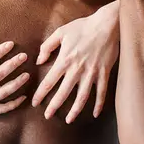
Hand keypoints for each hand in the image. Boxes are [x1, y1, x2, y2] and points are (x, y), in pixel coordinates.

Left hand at [32, 1, 119, 123]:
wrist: (108, 24)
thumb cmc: (83, 27)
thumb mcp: (61, 32)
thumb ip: (47, 46)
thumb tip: (39, 60)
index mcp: (65, 60)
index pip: (49, 81)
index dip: (40, 94)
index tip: (35, 103)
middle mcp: (77, 69)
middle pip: (63, 93)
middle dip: (54, 106)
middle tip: (47, 116)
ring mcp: (92, 72)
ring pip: (82, 97)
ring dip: (75, 110)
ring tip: (69, 120)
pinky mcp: (104, 73)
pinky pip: (101, 92)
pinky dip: (98, 104)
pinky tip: (95, 114)